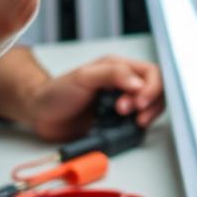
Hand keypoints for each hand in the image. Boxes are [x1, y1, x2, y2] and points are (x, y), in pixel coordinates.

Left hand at [20, 56, 164, 141]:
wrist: (39, 115)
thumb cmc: (56, 91)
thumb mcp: (83, 77)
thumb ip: (112, 74)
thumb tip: (138, 82)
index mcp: (118, 68)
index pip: (151, 73)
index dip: (151, 88)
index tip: (139, 102)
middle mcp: (123, 84)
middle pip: (156, 91)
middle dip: (150, 103)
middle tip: (133, 113)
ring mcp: (121, 104)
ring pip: (149, 108)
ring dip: (146, 115)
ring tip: (131, 121)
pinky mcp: (115, 123)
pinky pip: (136, 125)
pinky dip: (136, 128)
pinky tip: (126, 129)